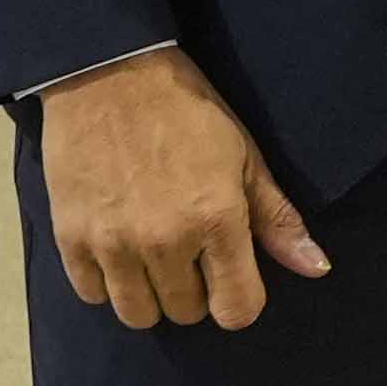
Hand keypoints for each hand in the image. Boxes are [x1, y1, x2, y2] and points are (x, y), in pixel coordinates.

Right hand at [37, 45, 328, 331]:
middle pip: (187, 313)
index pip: (236, 310)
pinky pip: (92, 295)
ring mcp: (113, 242)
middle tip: (189, 249)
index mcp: (216, 219)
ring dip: (151, 293)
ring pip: (138, 314)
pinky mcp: (70, 237)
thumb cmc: (186, 110)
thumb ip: (277, 219)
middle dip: (195, 291)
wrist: (108, 71)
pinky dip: (106, 281)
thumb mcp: (244, 156)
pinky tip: (117, 247)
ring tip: (152, 255)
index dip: (239, 299)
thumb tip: (316, 268)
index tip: (230, 276)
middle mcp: (165, 240)